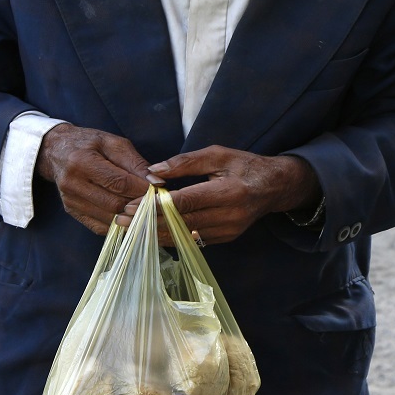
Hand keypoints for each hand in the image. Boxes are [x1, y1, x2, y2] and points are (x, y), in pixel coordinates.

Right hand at [36, 124, 151, 235]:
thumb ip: (135, 162)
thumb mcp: (113, 143)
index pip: (118, 182)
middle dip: (139, 204)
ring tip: (145, 209)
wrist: (56, 150)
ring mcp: (70, 201)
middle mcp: (72, 184)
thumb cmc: (88, 143)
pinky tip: (129, 217)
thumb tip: (156, 182)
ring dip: (131, 217)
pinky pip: (100, 226)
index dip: (142, 189)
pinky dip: (118, 225)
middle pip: (114, 204)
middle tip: (155, 201)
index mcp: (82, 161)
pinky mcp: (71, 211)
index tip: (159, 190)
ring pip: (108, 218)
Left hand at [131, 146, 319, 245]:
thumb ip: (185, 162)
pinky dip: (169, 237)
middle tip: (120, 220)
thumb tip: (153, 170)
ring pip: (184, 236)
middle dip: (148, 222)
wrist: (274, 187)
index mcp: (229, 192)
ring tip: (128, 229)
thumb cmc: (244, 165)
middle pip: (181, 223)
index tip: (132, 204)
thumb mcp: (218, 154)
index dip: (157, 205)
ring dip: (154, 233)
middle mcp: (229, 216)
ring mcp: (227, 231)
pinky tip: (149, 232)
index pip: (186, 202)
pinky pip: (191, 241)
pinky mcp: (224, 239)